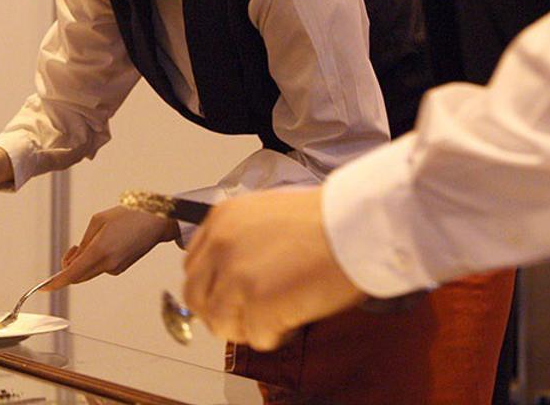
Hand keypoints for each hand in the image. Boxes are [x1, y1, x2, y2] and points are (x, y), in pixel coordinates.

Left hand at [44, 205, 178, 289]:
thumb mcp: (98, 221)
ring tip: (92, 241)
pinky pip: (100, 268)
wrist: (155, 222)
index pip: (72, 272)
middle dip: (70, 267)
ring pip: (89, 272)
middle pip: (78, 275)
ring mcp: (115, 268)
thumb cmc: (128, 216)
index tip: (46, 287)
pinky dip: (95, 261)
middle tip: (72, 249)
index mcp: (100, 250)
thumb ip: (84, 242)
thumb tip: (74, 259)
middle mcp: (108, 264)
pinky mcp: (120, 268)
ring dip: (83, 262)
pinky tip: (105, 244)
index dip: (57, 282)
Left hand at [183, 187, 365, 349]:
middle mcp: (220, 245)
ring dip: (247, 327)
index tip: (231, 296)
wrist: (356, 224)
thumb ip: (241, 240)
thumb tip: (232, 273)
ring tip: (277, 316)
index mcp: (221, 219)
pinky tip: (295, 316)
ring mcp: (236, 275)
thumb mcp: (267, 213)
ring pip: (220, 323)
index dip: (213, 287)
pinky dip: (276, 334)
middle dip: (222, 313)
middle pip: (196, 298)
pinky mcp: (257, 302)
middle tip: (250, 316)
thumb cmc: (326, 218)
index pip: (193, 266)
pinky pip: (255, 337)